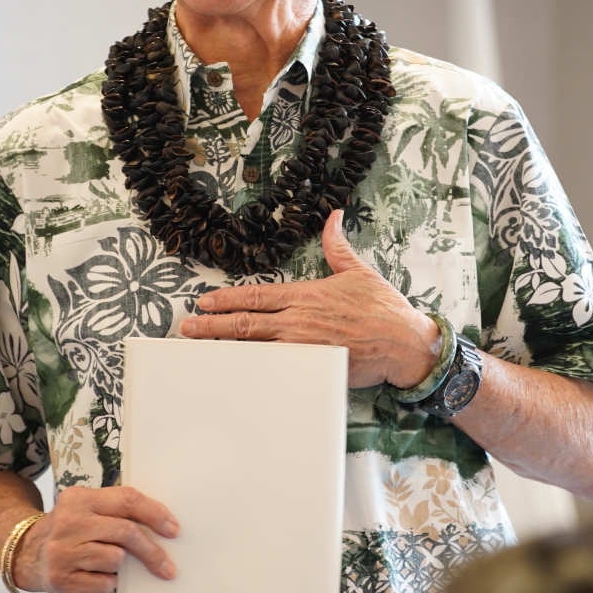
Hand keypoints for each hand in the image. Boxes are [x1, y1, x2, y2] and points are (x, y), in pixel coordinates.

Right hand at [14, 485, 179, 592]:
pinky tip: (93, 576)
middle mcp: (69, 523)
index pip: (127, 500)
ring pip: (116, 559)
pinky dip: (107, 583)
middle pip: (126, 532)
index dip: (155, 514)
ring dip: (121, 566)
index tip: (173, 529)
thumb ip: (117, 510)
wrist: (26, 554)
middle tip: (167, 565)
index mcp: (80, 498)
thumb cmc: (69, 530)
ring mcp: (63, 552)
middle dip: (152, 551)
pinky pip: (104, 584)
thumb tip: (162, 525)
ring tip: (106, 562)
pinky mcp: (62, 580)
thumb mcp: (87, 508)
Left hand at [179, 209, 441, 388]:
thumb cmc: (384, 309)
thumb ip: (337, 246)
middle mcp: (299, 321)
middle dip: (212, 326)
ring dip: (225, 350)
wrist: (405, 344)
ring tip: (200, 350)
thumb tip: (333, 217)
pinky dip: (252, 372)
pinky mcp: (313, 369)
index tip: (204, 302)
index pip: (256, 296)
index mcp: (306, 295)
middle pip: (246, 324)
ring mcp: (304, 348)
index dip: (227, 300)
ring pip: (255, 349)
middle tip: (187, 328)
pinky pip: (275, 372)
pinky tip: (234, 376)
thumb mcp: (359, 271)